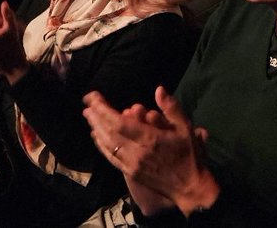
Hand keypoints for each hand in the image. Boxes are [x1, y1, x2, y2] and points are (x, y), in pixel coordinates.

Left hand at [83, 87, 216, 215]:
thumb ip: (171, 108)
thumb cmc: (189, 156)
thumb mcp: (186, 128)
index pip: (119, 122)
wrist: (190, 188)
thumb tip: (159, 89)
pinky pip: (111, 157)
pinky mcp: (130, 172)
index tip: (94, 97)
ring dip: (96, 129)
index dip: (103, 109)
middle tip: (87, 104)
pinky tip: (97, 136)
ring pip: (107, 145)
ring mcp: (131, 164)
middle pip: (109, 132)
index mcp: (150, 139)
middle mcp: (136, 152)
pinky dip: (101, 145)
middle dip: (96, 116)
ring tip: (89, 116)